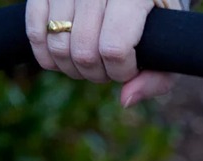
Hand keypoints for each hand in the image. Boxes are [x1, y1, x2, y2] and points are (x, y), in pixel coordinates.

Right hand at [25, 0, 178, 106]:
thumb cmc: (154, 19)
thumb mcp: (168, 45)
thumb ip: (157, 78)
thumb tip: (125, 99)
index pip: (114, 49)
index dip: (120, 71)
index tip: (130, 67)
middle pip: (84, 51)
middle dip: (96, 73)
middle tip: (108, 67)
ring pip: (58, 44)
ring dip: (71, 67)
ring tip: (89, 60)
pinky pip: (34, 29)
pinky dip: (44, 54)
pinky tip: (60, 58)